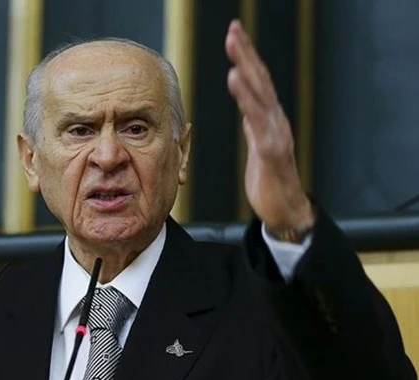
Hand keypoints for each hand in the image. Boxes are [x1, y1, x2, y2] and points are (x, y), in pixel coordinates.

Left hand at [225, 20, 313, 230]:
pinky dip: (247, 99)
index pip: (258, 83)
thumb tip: (248, 109)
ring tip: (234, 47)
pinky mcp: (272, 150)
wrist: (285, 209)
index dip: (247, 58)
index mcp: (269, 120)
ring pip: (260, 94)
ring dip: (247, 68)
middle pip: (260, 81)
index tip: (235, 35)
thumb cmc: (271, 180)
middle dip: (247, 54)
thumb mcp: (259, 147)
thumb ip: (254, 126)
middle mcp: (275, 121)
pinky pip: (258, 120)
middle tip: (234, 30)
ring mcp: (275, 134)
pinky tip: (236, 81)